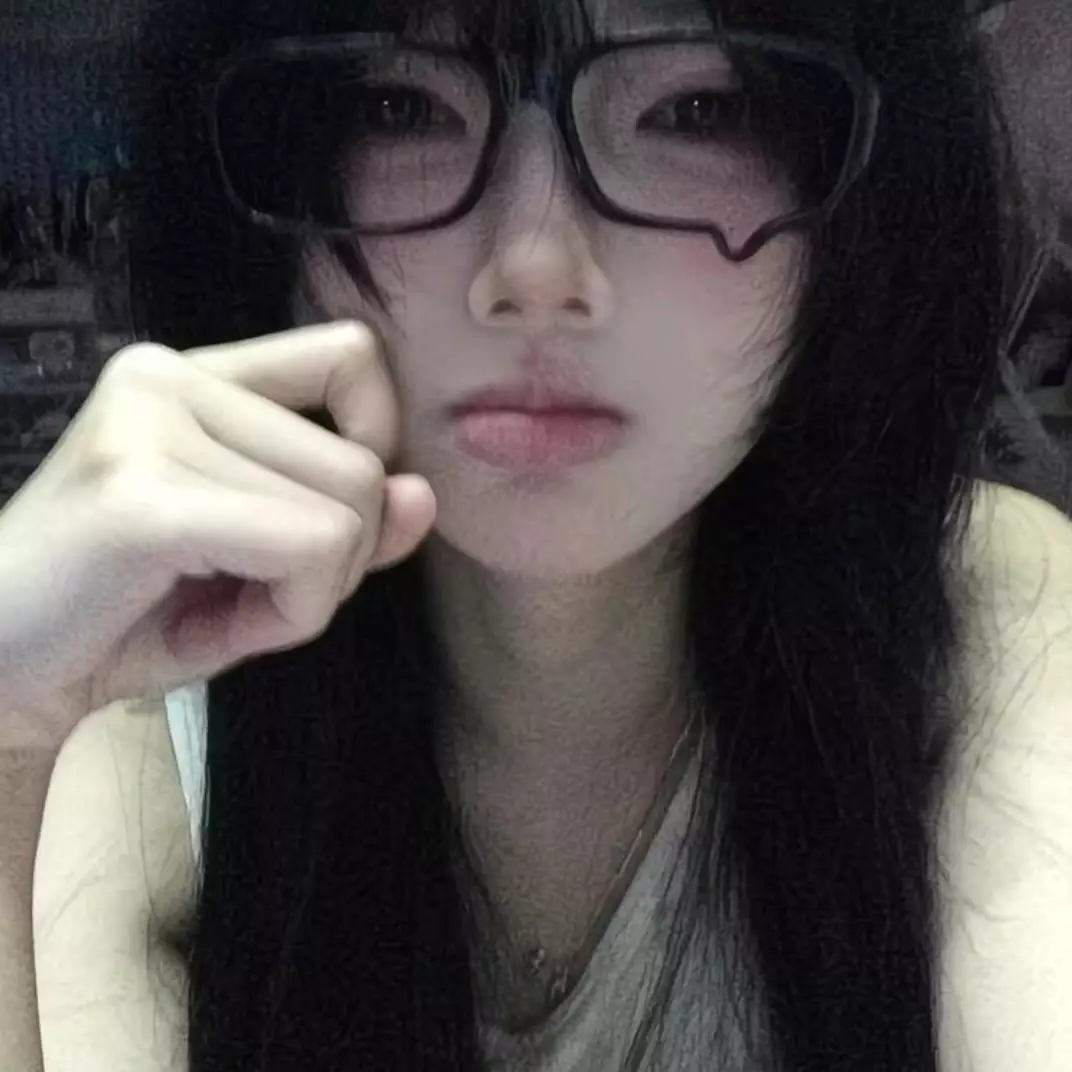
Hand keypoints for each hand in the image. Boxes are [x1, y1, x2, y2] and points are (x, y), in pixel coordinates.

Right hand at [0, 321, 435, 744]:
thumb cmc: (126, 616)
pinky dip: (292, 611)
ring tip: (222, 603)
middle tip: (250, 591)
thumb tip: (422, 494)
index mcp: (194, 377)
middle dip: (338, 557)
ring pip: (349, 507)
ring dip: (312, 590)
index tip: (328, 511)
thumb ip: (346, 522)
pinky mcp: (144, 495)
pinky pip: (310, 546)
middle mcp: (169, 377)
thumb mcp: (260, 565)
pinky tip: (213, 623)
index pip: (352, 355)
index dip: (375, 440)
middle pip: (363, 462)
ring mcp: (150, 425)